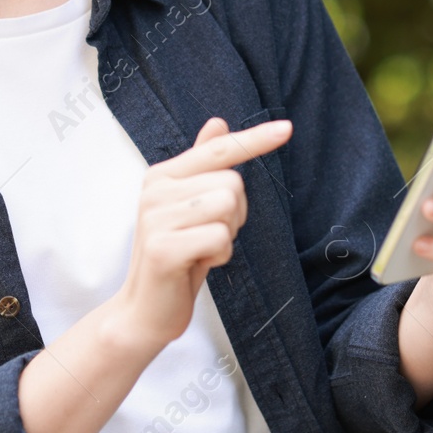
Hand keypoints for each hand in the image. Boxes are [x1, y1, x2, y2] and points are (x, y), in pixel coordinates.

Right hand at [112, 116, 292, 351]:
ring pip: (228, 207)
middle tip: (208, 236)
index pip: (217, 149)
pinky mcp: (163, 248)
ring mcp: (156, 218)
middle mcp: (155, 190)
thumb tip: (218, 122)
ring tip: (202, 248)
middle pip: (232, 183)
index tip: (287, 128)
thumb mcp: (191, 207)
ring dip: (227, 235)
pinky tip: (198, 264)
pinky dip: (220, 255)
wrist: (145, 310)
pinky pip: (220, 238)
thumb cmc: (177, 255)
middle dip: (235, 214)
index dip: (254, 139)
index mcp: (162, 175)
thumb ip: (202, 165)